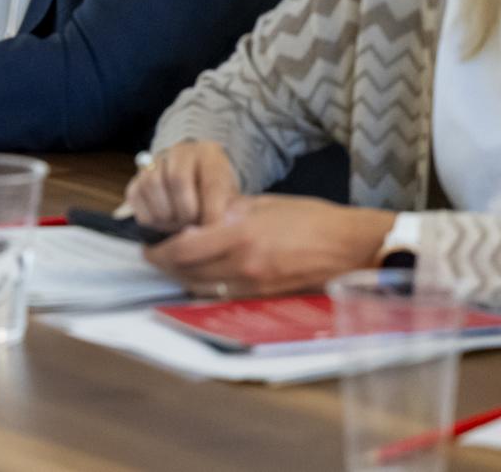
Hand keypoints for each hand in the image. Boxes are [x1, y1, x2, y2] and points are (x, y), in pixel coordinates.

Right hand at [124, 141, 241, 230]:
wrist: (194, 184)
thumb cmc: (215, 196)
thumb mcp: (230, 199)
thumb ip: (227, 212)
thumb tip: (216, 230)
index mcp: (209, 154)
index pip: (210, 182)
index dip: (212, 212)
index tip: (213, 232)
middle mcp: (180, 152)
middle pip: (177, 179)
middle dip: (186, 212)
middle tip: (193, 228)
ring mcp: (155, 163)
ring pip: (152, 184)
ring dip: (166, 214)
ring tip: (178, 224)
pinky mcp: (136, 179)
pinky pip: (135, 196)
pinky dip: (148, 216)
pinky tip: (163, 222)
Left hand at [144, 195, 396, 298]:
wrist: (351, 248)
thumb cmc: (313, 219)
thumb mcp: (264, 204)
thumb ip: (229, 212)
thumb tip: (200, 218)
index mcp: (241, 237)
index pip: (183, 248)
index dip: (159, 248)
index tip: (149, 242)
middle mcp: (243, 267)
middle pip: (186, 273)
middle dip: (164, 264)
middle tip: (154, 252)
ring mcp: (254, 286)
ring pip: (201, 287)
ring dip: (182, 277)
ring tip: (174, 262)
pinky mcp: (264, 296)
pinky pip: (223, 294)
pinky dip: (206, 285)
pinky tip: (203, 272)